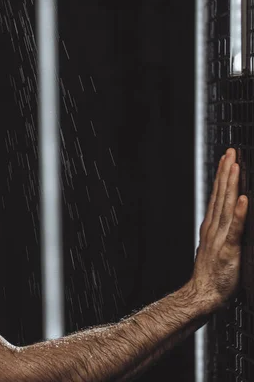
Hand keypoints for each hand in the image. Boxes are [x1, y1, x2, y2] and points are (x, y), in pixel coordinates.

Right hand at [190, 148, 248, 311]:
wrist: (204, 294)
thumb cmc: (213, 275)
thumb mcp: (217, 248)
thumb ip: (223, 231)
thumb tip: (230, 217)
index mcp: (213, 226)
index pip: (219, 195)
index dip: (223, 176)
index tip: (228, 159)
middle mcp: (215, 228)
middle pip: (221, 195)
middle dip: (226, 172)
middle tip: (231, 153)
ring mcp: (221, 237)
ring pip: (227, 206)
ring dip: (231, 185)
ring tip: (235, 167)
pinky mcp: (228, 249)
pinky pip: (235, 228)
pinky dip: (239, 213)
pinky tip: (243, 199)